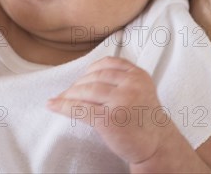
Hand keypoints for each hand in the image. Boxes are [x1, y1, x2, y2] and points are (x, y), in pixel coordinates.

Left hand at [46, 56, 165, 164]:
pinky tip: (54, 105)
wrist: (157, 146)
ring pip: (86, 90)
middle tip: (67, 92)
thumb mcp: (140, 89)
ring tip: (60, 98)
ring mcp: (120, 101)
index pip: (108, 63)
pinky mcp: (109, 119)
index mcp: (138, 75)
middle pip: (95, 77)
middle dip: (78, 84)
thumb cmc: (144, 119)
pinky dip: (63, 106)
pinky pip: (81, 109)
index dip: (90, 70)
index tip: (81, 78)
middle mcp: (131, 85)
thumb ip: (122, 76)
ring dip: (69, 94)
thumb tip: (87, 74)